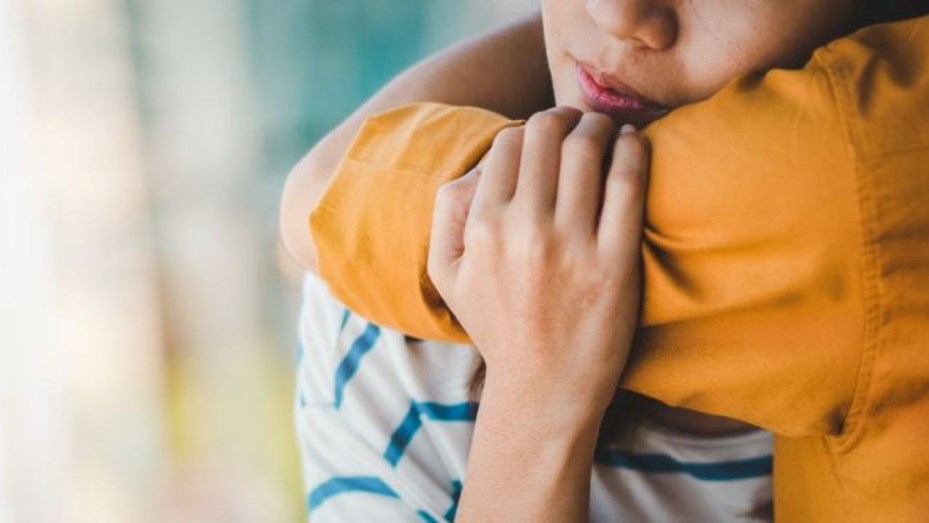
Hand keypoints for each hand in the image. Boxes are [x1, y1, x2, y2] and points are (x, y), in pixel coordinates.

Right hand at [427, 106, 648, 417]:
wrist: (544, 388)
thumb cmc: (497, 326)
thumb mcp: (447, 275)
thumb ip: (446, 213)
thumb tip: (480, 163)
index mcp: (482, 228)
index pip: (508, 143)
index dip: (529, 129)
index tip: (546, 136)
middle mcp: (523, 231)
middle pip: (547, 134)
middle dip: (564, 117)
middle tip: (579, 124)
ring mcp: (571, 246)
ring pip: (587, 149)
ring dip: (600, 125)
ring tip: (608, 131)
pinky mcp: (614, 263)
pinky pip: (628, 184)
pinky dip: (633, 150)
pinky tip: (634, 144)